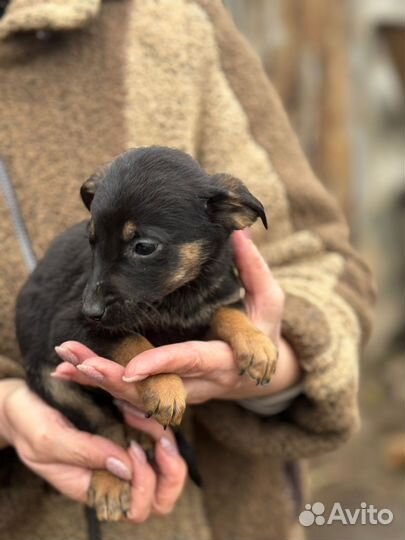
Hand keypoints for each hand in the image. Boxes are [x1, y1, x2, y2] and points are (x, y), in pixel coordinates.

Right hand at [0, 379, 185, 521]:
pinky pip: (154, 439)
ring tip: (152, 418)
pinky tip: (142, 406)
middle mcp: (112, 477)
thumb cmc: (29, 424)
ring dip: (166, 444)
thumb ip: (84, 453)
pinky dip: (156, 424)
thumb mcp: (49, 439)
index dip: (145, 483)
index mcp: (94, 488)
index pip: (136, 507)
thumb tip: (126, 466)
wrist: (23, 403)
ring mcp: (121, 456)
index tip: (132, 446)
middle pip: (160, 496)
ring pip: (164, 467)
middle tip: (163, 439)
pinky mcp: (124, 432)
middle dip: (171, 470)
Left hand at [53, 231, 300, 402]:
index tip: (132, 366)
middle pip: (154, 389)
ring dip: (100, 383)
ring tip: (63, 366)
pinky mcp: (168, 389)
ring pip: (138, 397)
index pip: (192, 361)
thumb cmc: (265, 329)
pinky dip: (100, 385)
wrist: (263, 370)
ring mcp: (183, 390)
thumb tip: (238, 232)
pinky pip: (132, 394)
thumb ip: (254, 269)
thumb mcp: (269, 301)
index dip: (164, 364)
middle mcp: (201, 382)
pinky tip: (68, 374)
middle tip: (78, 364)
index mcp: (226, 359)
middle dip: (115, 379)